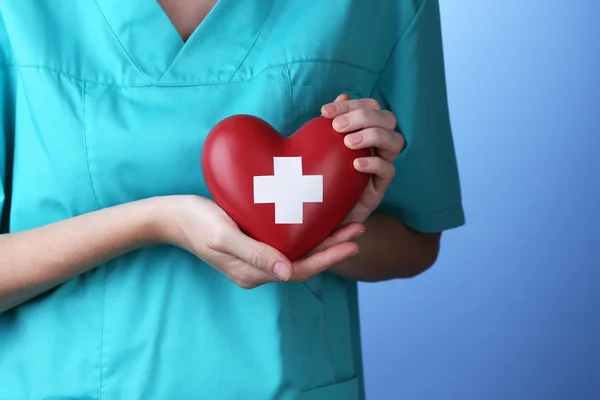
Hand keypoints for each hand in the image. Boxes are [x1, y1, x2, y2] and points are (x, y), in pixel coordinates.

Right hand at [157, 195, 363, 288]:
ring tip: (347, 224)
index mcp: (253, 273)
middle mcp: (258, 269)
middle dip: (333, 247)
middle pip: (304, 262)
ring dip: (323, 239)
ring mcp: (256, 257)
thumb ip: (255, 254)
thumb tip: (288, 273)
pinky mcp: (254, 243)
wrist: (171, 216)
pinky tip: (317, 218)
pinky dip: (306, 232)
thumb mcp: (223, 236)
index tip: (352, 242)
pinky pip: (286, 241)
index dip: (329, 258)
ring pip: (298, 252)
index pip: (300, 270)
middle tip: (359, 228)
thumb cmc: (195, 222)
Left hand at [321, 94, 404, 222]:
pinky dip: (374, 163)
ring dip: (373, 135)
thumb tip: (342, 95)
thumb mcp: (316, 147)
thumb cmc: (316, 177)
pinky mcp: (379, 188)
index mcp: (365, 131)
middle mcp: (377, 146)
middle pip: (388, 118)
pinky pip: (389, 171)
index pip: (370, 107)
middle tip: (337, 127)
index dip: (350, 105)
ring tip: (348, 143)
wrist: (317, 216)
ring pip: (396, 141)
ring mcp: (381, 166)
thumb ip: (328, 123)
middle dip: (363, 116)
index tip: (324, 112)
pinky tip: (355, 164)